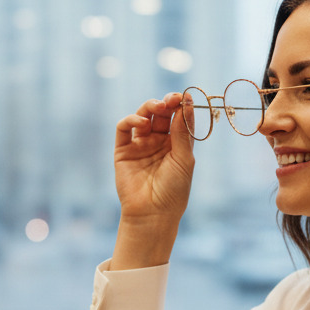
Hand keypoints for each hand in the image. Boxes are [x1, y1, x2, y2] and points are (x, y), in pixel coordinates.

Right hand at [114, 93, 194, 219]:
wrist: (153, 213)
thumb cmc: (174, 190)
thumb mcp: (184, 159)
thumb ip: (183, 132)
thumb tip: (186, 103)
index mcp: (175, 144)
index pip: (178, 119)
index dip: (181, 106)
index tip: (185, 97)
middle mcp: (158, 142)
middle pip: (161, 114)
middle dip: (167, 103)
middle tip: (173, 98)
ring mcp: (140, 145)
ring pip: (143, 116)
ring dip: (150, 106)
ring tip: (159, 106)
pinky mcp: (123, 150)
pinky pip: (124, 128)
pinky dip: (131, 119)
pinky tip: (142, 121)